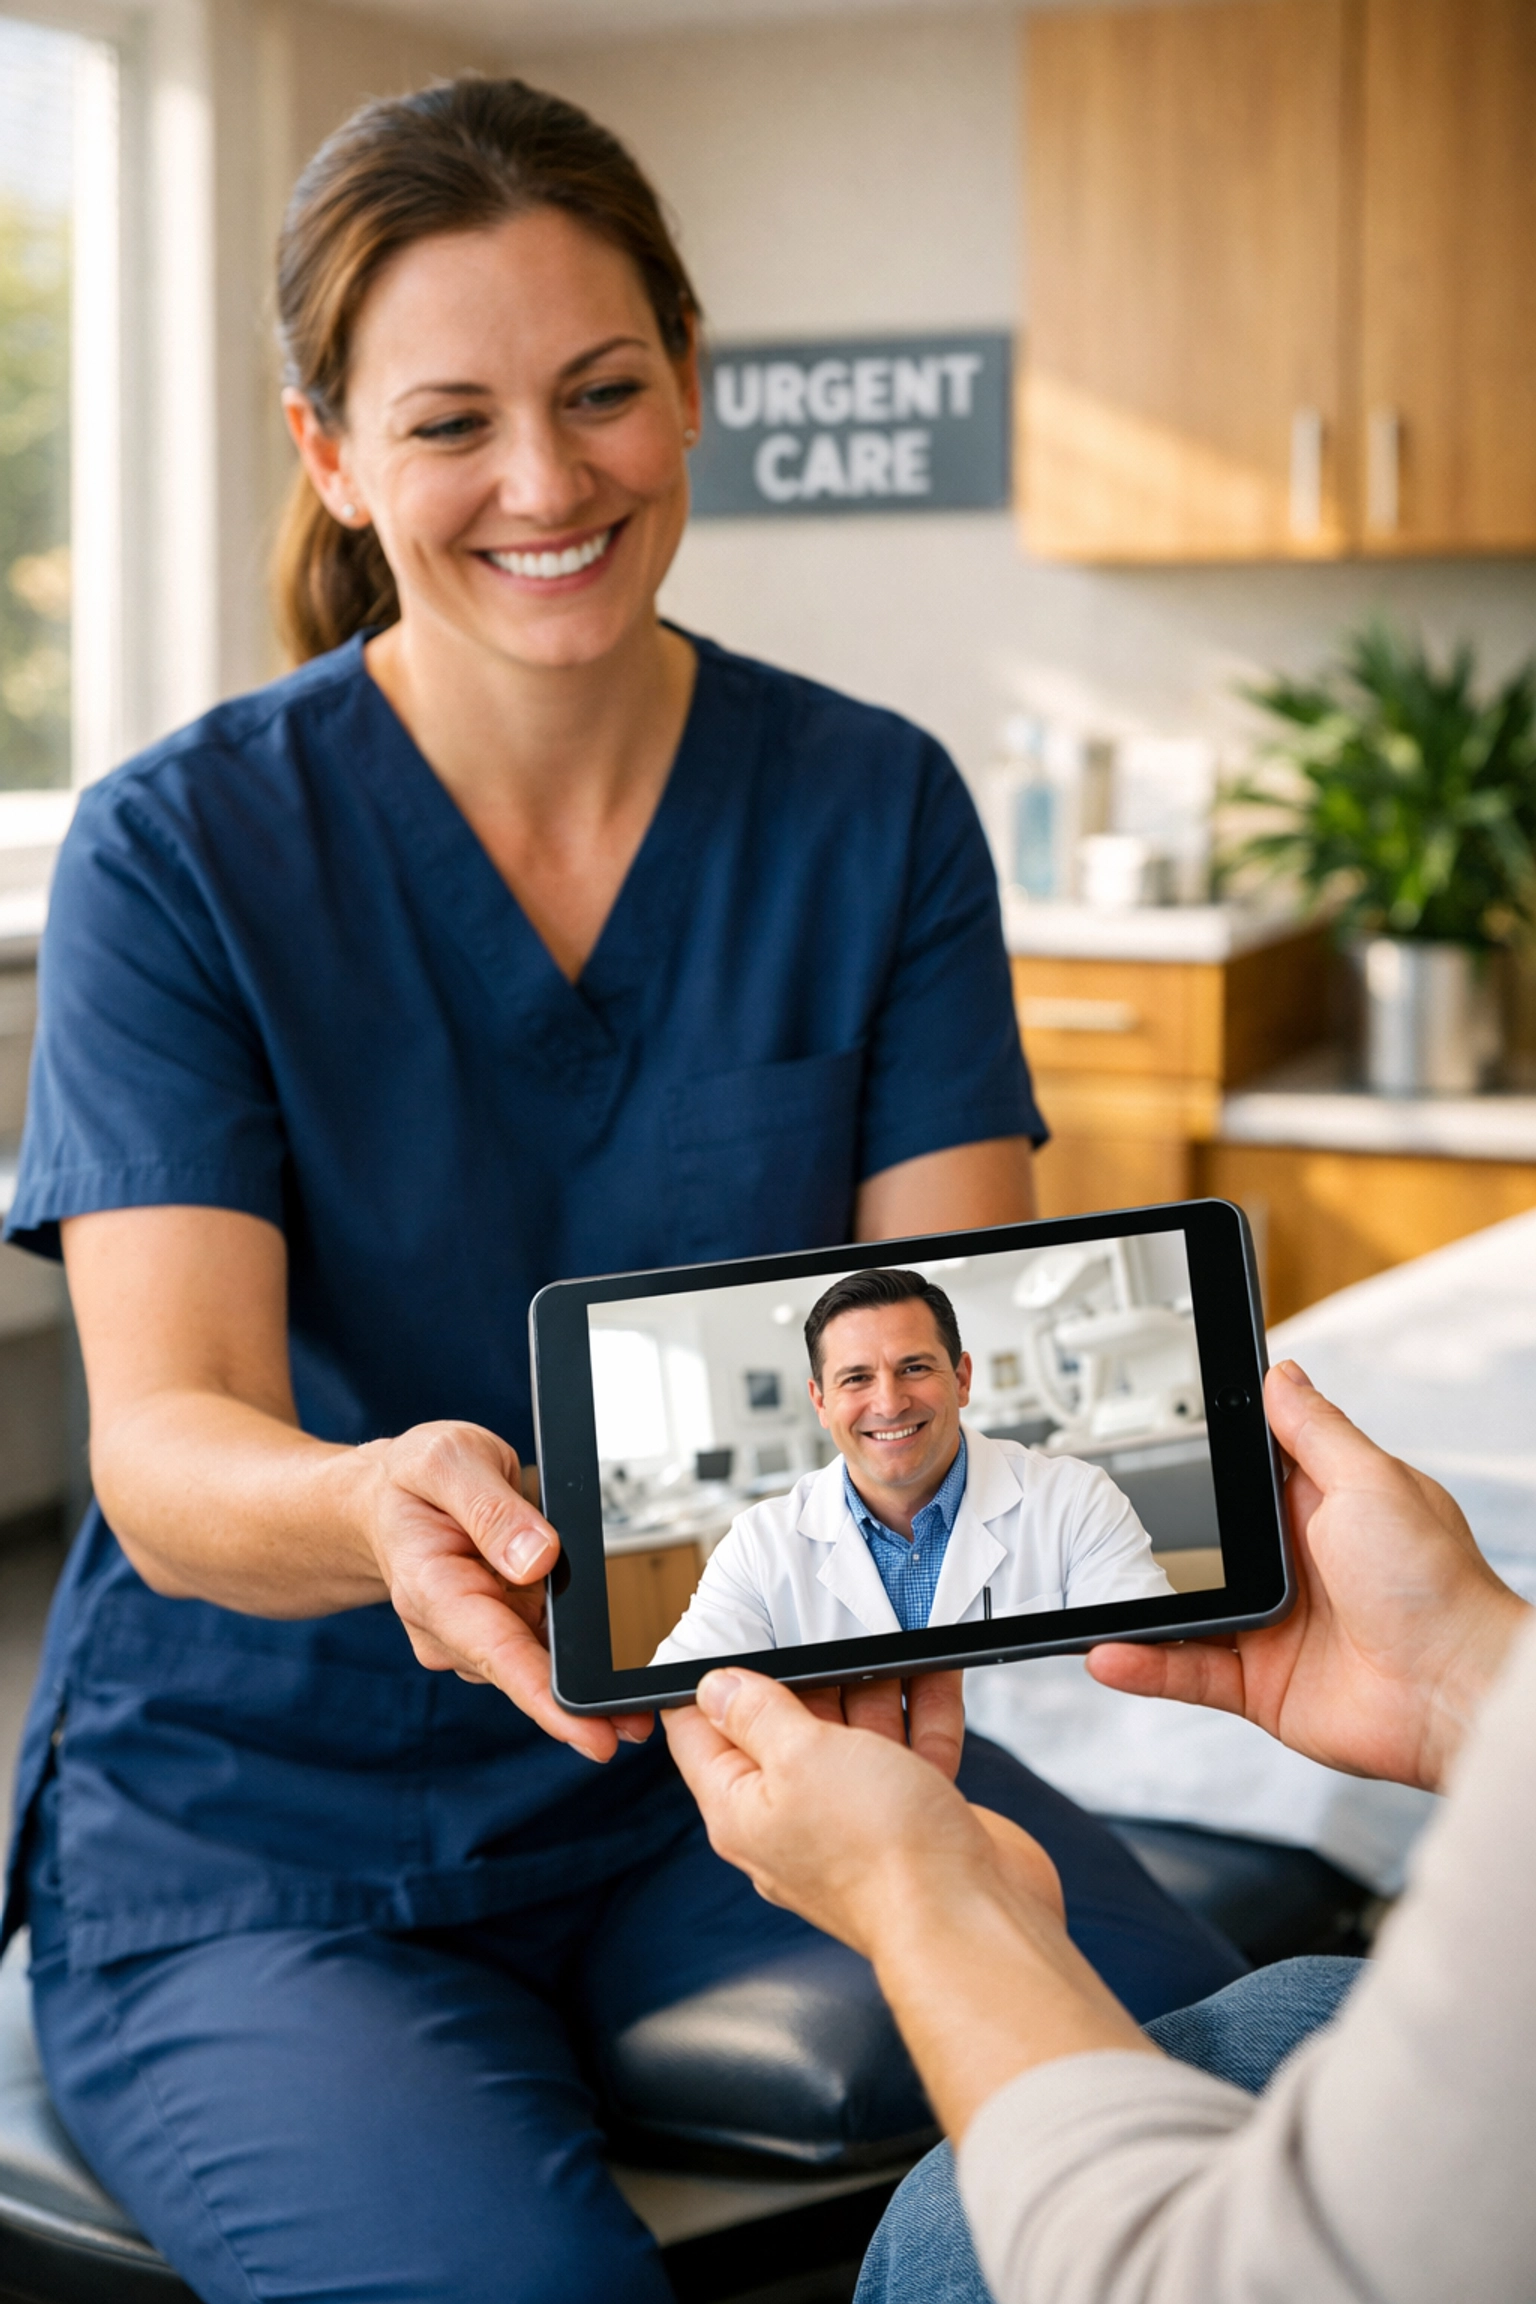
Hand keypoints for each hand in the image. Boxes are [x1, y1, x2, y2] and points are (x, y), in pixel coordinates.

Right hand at [356, 1419, 653, 1763]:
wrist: (389, 1497)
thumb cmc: (414, 1480)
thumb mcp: (448, 1462)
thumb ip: (492, 1510)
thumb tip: (538, 1559)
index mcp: (434, 1590)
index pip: (495, 1654)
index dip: (546, 1701)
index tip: (594, 1736)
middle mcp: (453, 1628)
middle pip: (525, 1674)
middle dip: (582, 1704)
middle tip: (641, 1721)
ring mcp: (479, 1634)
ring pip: (540, 1664)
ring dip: (586, 1679)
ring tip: (634, 1691)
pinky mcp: (502, 1627)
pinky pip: (544, 1646)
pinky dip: (578, 1652)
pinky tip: (607, 1652)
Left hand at [664, 1666, 1055, 1956]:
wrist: (970, 1918)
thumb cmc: (882, 1851)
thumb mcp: (802, 1756)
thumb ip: (759, 1715)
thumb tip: (715, 1689)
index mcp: (741, 1810)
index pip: (699, 1735)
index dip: (708, 1683)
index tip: (736, 1639)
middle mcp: (789, 1820)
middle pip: (784, 1726)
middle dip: (814, 1679)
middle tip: (836, 1635)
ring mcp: (849, 1823)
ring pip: (852, 1736)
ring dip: (877, 1692)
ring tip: (896, 1651)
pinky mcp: (904, 1823)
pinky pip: (904, 1755)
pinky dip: (920, 1718)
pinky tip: (935, 1679)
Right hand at [1088, 1361, 1529, 1791]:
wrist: (1455, 1693)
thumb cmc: (1435, 1583)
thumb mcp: (1369, 1481)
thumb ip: (1315, 1431)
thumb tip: (1281, 1375)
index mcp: (1318, 1508)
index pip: (1245, 1473)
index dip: (1204, 1457)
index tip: (1153, 1438)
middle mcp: (1290, 1566)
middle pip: (1202, 1541)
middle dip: (1153, 1533)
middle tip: (1094, 1520)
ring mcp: (1270, 1625)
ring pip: (1184, 1608)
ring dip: (1135, 1602)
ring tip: (1086, 1589)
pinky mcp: (1261, 1683)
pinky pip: (1188, 1670)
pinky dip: (1147, 1664)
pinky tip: (1110, 1651)